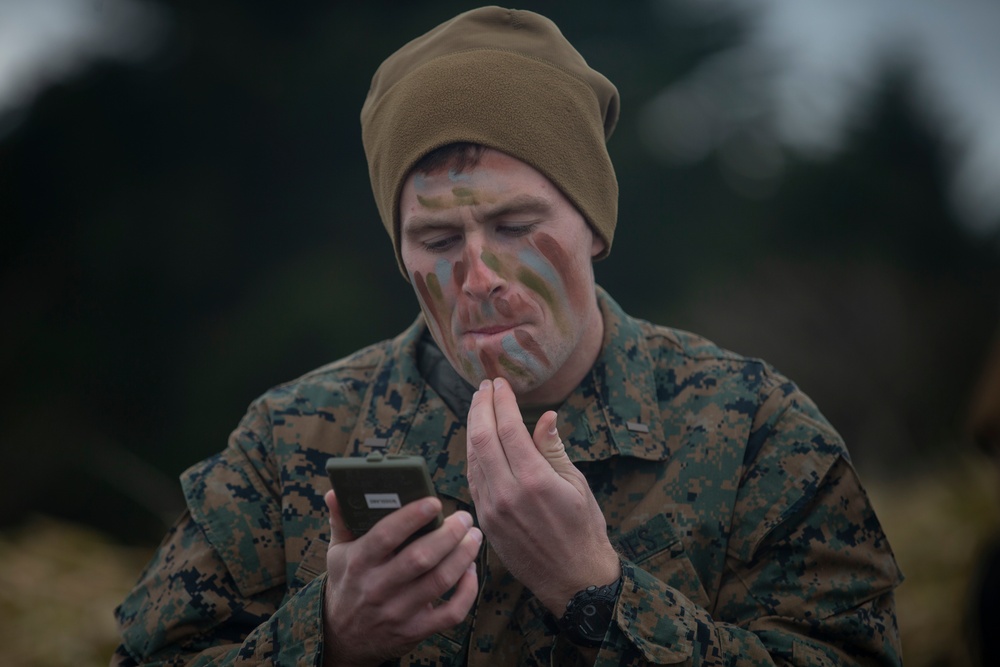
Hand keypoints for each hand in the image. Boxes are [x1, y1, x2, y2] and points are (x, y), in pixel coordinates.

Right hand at [322, 490, 480, 666]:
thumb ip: (341, 520)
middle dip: (449, 534)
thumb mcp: (338, 553)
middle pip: (420, 558)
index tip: (434, 502)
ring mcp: (398, 611)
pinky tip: (471, 570)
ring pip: (439, 581)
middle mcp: (378, 588)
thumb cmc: (347, 583)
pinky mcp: (416, 630)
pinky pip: (451, 613)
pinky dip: (468, 591)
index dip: (411, 517)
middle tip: (464, 518)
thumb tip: (336, 492)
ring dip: (463, 556)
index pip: (386, 536)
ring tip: (473, 536)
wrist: (343, 637)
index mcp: (359, 562)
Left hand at [466, 378, 619, 613]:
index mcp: (535, 480)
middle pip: (482, 438)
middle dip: (480, 407)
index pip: (508, 428)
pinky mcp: (485, 521)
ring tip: (478, 406)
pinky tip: (477, 440)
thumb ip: (553, 449)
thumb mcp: (576, 484)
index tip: (501, 384)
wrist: (573, 580)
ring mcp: (491, 509)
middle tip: (484, 387)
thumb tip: (545, 416)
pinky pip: (473, 479)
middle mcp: (507, 493)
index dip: (502, 402)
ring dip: (472, 428)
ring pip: (473, 457)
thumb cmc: (583, 529)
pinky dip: (473, 454)